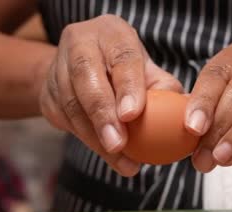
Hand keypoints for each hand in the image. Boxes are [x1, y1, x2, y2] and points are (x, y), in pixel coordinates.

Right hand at [39, 14, 182, 175]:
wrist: (79, 69)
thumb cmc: (123, 70)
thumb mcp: (147, 71)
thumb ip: (164, 88)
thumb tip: (185, 115)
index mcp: (111, 33)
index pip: (121, 57)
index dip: (127, 86)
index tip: (133, 114)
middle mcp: (80, 43)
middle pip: (86, 78)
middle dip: (103, 115)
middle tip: (119, 144)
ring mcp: (57, 67)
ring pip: (72, 104)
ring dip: (95, 137)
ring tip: (120, 159)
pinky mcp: (46, 93)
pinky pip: (64, 120)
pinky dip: (86, 140)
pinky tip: (108, 156)